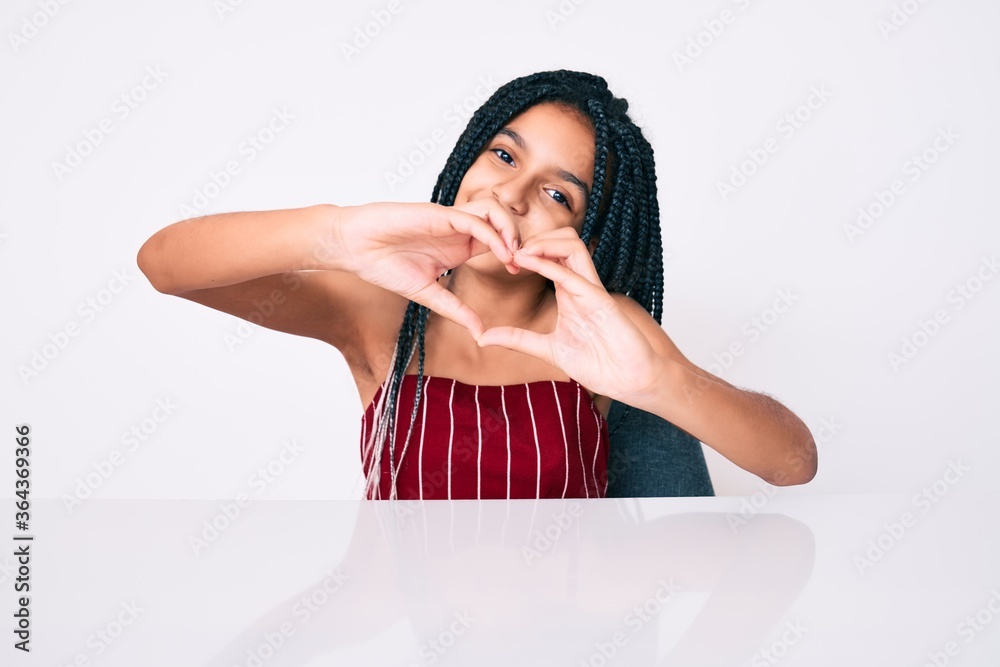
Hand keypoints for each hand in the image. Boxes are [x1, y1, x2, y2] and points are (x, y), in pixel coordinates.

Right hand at [324, 201, 518, 338]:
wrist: (355, 247)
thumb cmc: (384, 265)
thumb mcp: (427, 294)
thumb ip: (455, 309)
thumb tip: (479, 333)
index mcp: (458, 246)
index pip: (498, 241)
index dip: (515, 255)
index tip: (521, 274)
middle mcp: (458, 230)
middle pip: (503, 222)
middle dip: (520, 240)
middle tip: (527, 264)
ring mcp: (450, 220)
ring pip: (494, 212)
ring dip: (511, 232)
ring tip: (515, 257)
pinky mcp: (440, 214)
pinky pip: (475, 219)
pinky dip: (493, 234)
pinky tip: (501, 253)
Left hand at [476, 228, 661, 401]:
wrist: (631, 381)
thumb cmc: (600, 365)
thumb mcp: (547, 350)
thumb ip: (517, 339)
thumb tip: (483, 337)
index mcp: (569, 292)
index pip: (550, 255)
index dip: (525, 251)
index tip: (503, 260)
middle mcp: (581, 285)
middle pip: (562, 239)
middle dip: (534, 238)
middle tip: (508, 252)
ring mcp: (592, 290)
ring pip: (572, 244)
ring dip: (543, 242)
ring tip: (518, 254)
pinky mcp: (601, 301)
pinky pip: (574, 274)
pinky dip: (549, 264)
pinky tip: (528, 262)